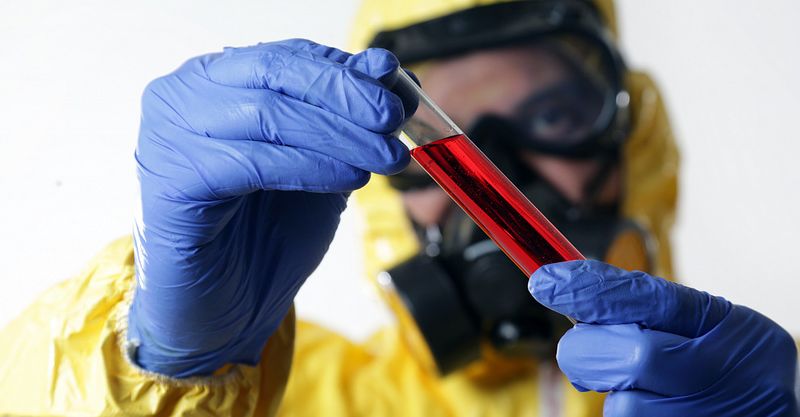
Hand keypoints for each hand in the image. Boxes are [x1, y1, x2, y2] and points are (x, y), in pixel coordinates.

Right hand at [128, 39, 413, 377]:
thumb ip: (345, 120)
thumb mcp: (321, 165)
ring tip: (385, 155)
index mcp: (215, 81)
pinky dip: (311, 166)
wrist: (227, 309)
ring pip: (268, 114)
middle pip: (275, 73)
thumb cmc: (267, 235)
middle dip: (345, 94)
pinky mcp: (171, 183)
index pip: (286, 57)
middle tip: (393, 118)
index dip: (346, 69)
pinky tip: (350, 177)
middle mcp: (183, 96)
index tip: (396, 86)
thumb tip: (386, 72)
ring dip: (339, 134)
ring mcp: (168, 136)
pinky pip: (253, 163)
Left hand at [530, 260, 798, 415]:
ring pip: (625, 405)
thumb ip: (646, 306)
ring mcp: (704, 416)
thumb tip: (571, 288)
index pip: (649, 300)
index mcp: (727, 327)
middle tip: (587, 348)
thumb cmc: (728, 361)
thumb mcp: (707, 321)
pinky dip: (630, 410)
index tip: (545, 281)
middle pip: (632, 357)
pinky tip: (653, 404)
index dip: (592, 290)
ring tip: (645, 387)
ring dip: (616, 391)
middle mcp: (723, 376)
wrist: (767, 412)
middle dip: (592, 349)